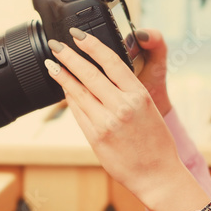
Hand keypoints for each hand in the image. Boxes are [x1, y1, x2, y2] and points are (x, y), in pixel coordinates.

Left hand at [45, 28, 201, 210]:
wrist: (158, 175)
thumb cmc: (156, 142)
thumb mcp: (148, 108)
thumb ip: (126, 91)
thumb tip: (100, 74)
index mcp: (138, 94)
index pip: (111, 61)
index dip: (91, 45)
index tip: (78, 34)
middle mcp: (122, 106)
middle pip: (88, 73)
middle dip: (69, 56)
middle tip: (56, 45)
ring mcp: (106, 122)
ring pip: (78, 92)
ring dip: (62, 76)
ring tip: (51, 64)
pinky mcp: (95, 137)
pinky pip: (78, 112)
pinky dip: (69, 98)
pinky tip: (63, 90)